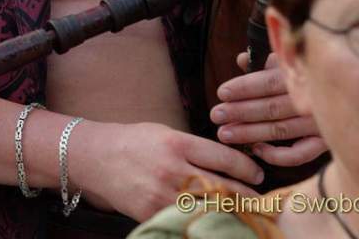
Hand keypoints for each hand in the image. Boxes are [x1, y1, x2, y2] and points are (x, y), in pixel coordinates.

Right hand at [72, 120, 263, 221]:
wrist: (98, 157)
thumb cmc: (136, 141)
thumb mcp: (167, 134)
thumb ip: (194, 149)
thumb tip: (228, 163)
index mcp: (177, 143)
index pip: (222, 157)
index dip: (246, 167)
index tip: (258, 174)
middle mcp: (172, 169)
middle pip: (220, 187)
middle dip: (245, 196)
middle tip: (261, 200)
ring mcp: (161, 195)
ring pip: (206, 209)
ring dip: (230, 214)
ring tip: (246, 215)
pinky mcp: (151, 214)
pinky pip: (185, 222)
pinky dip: (203, 224)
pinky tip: (215, 225)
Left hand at [210, 52, 326, 166]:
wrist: (353, 91)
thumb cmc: (313, 72)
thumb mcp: (293, 58)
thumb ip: (267, 60)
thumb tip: (240, 60)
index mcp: (304, 73)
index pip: (269, 81)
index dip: (244, 87)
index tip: (221, 92)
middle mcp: (313, 99)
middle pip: (271, 108)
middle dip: (240, 112)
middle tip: (216, 115)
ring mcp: (320, 123)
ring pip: (280, 131)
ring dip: (250, 133)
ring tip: (225, 134)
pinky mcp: (325, 143)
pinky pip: (300, 155)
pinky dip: (277, 156)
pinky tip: (257, 150)